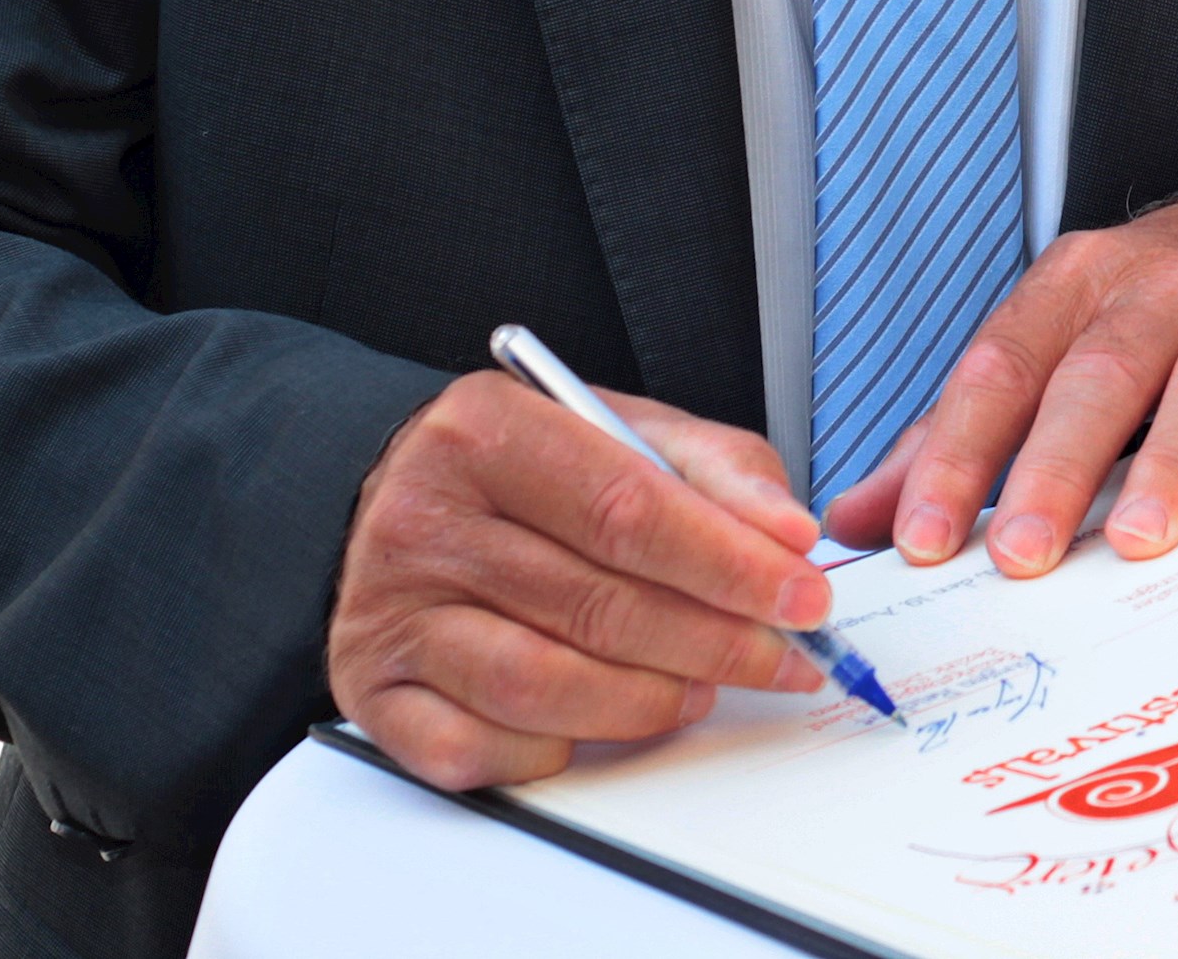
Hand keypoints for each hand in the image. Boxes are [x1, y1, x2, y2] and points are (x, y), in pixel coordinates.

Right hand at [329, 371, 831, 788]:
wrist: (396, 495)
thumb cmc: (529, 467)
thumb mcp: (625, 427)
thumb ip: (717, 468)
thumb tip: (788, 534)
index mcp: (488, 432)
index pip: (628, 510)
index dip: (730, 564)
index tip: (804, 597)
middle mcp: (425, 521)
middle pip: (596, 604)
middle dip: (714, 643)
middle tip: (783, 660)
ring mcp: (392, 613)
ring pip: (542, 686)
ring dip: (648, 703)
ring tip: (705, 689)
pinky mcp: (372, 691)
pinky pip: (476, 750)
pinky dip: (555, 750)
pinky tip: (601, 723)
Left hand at [825, 185, 1177, 579]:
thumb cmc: (1161, 306)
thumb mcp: (1055, 341)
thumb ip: (957, 431)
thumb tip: (857, 519)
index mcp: (1075, 284)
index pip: (1001, 366)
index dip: (955, 454)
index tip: (922, 538)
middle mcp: (1161, 288)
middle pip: (1100, 374)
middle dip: (1056, 468)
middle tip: (1023, 552)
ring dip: (1169, 461)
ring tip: (1137, 537)